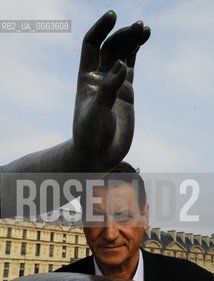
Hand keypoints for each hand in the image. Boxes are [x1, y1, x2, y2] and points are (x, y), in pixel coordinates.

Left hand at [73, 10, 149, 170]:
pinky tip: (142, 41)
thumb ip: (108, 89)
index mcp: (86, 78)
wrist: (98, 154)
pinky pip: (131, 68)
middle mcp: (99, 78)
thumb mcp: (97, 112)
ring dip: (131, 40)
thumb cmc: (91, 136)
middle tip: (139, 27)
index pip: (91, 45)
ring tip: (144, 29)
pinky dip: (136, 54)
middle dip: (122, 35)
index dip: (101, 29)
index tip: (113, 16)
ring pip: (122, 55)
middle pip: (110, 47)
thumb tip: (122, 64)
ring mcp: (113, 84)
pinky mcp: (126, 93)